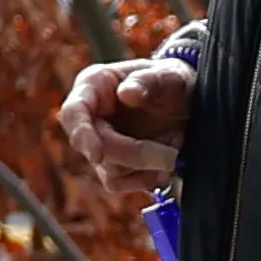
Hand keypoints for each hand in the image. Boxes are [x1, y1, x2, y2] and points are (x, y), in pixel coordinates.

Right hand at [59, 53, 191, 184]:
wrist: (187, 105)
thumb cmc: (172, 83)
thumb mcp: (169, 75)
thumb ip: (149, 80)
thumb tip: (127, 92)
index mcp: (93, 86)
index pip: (73, 113)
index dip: (82, 135)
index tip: (97, 154)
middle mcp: (90, 117)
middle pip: (95, 150)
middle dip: (135, 155)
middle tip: (172, 152)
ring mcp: (100, 144)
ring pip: (110, 173)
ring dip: (148, 165)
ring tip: (175, 142)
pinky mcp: (114, 166)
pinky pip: (123, 184)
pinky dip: (150, 177)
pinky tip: (169, 159)